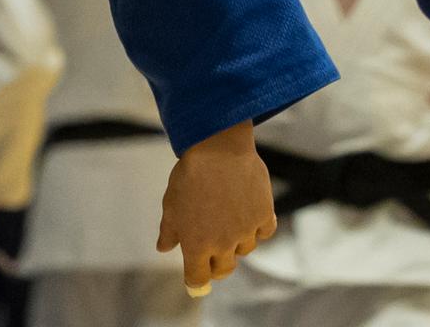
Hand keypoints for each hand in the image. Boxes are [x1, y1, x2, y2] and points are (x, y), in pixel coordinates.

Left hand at [157, 121, 275, 294]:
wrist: (217, 148)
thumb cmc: (189, 176)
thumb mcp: (171, 205)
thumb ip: (169, 231)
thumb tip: (164, 247)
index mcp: (196, 246)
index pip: (198, 280)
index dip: (196, 282)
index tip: (197, 282)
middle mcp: (222, 244)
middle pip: (224, 269)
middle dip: (217, 263)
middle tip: (214, 249)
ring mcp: (245, 231)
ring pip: (245, 249)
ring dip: (238, 242)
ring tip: (230, 219)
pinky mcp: (263, 214)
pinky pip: (265, 231)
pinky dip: (259, 226)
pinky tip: (250, 213)